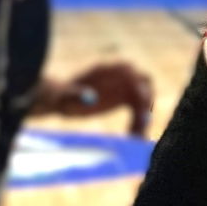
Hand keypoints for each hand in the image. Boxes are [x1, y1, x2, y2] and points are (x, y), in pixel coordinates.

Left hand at [38, 63, 154, 136]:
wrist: (61, 100)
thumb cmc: (61, 97)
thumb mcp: (66, 96)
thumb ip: (76, 95)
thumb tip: (90, 98)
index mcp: (103, 70)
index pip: (128, 70)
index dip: (136, 83)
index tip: (138, 102)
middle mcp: (116, 75)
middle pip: (143, 82)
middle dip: (145, 100)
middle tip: (142, 122)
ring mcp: (121, 86)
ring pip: (142, 97)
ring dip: (143, 115)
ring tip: (136, 135)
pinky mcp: (123, 98)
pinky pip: (137, 108)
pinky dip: (138, 121)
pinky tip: (133, 134)